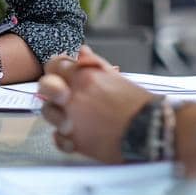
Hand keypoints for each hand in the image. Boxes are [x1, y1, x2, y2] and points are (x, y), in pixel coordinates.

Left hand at [36, 45, 153, 162]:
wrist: (150, 131)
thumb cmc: (137, 105)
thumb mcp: (116, 77)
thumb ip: (94, 63)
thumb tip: (81, 52)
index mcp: (85, 76)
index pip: (55, 64)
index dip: (57, 68)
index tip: (64, 74)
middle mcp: (75, 96)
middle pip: (45, 86)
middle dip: (50, 89)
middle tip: (62, 95)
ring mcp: (73, 119)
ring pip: (48, 113)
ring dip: (58, 113)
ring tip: (75, 116)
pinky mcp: (76, 142)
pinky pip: (57, 138)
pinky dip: (64, 138)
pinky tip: (75, 135)